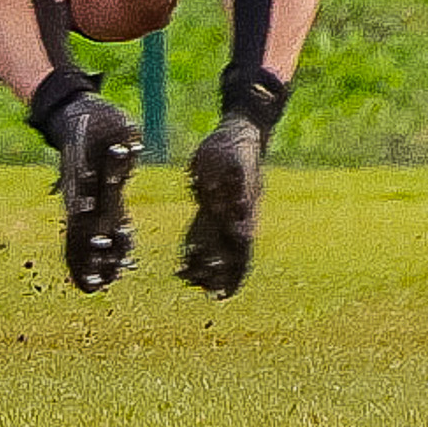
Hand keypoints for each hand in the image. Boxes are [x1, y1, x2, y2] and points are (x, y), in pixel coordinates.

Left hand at [177, 114, 263, 298]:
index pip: (243, 246)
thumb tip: (224, 205)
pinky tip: (183, 264)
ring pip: (218, 247)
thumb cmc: (235, 145)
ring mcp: (225, 213)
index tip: (228, 288)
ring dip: (208, 267)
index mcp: (245, 209)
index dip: (237, 269)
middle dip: (222, 275)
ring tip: (191, 284)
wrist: (239, 133)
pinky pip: (204, 233)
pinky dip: (195, 250)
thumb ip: (231, 184)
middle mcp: (237, 216)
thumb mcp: (232, 159)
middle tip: (209, 294)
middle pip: (233, 254)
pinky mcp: (211, 207)